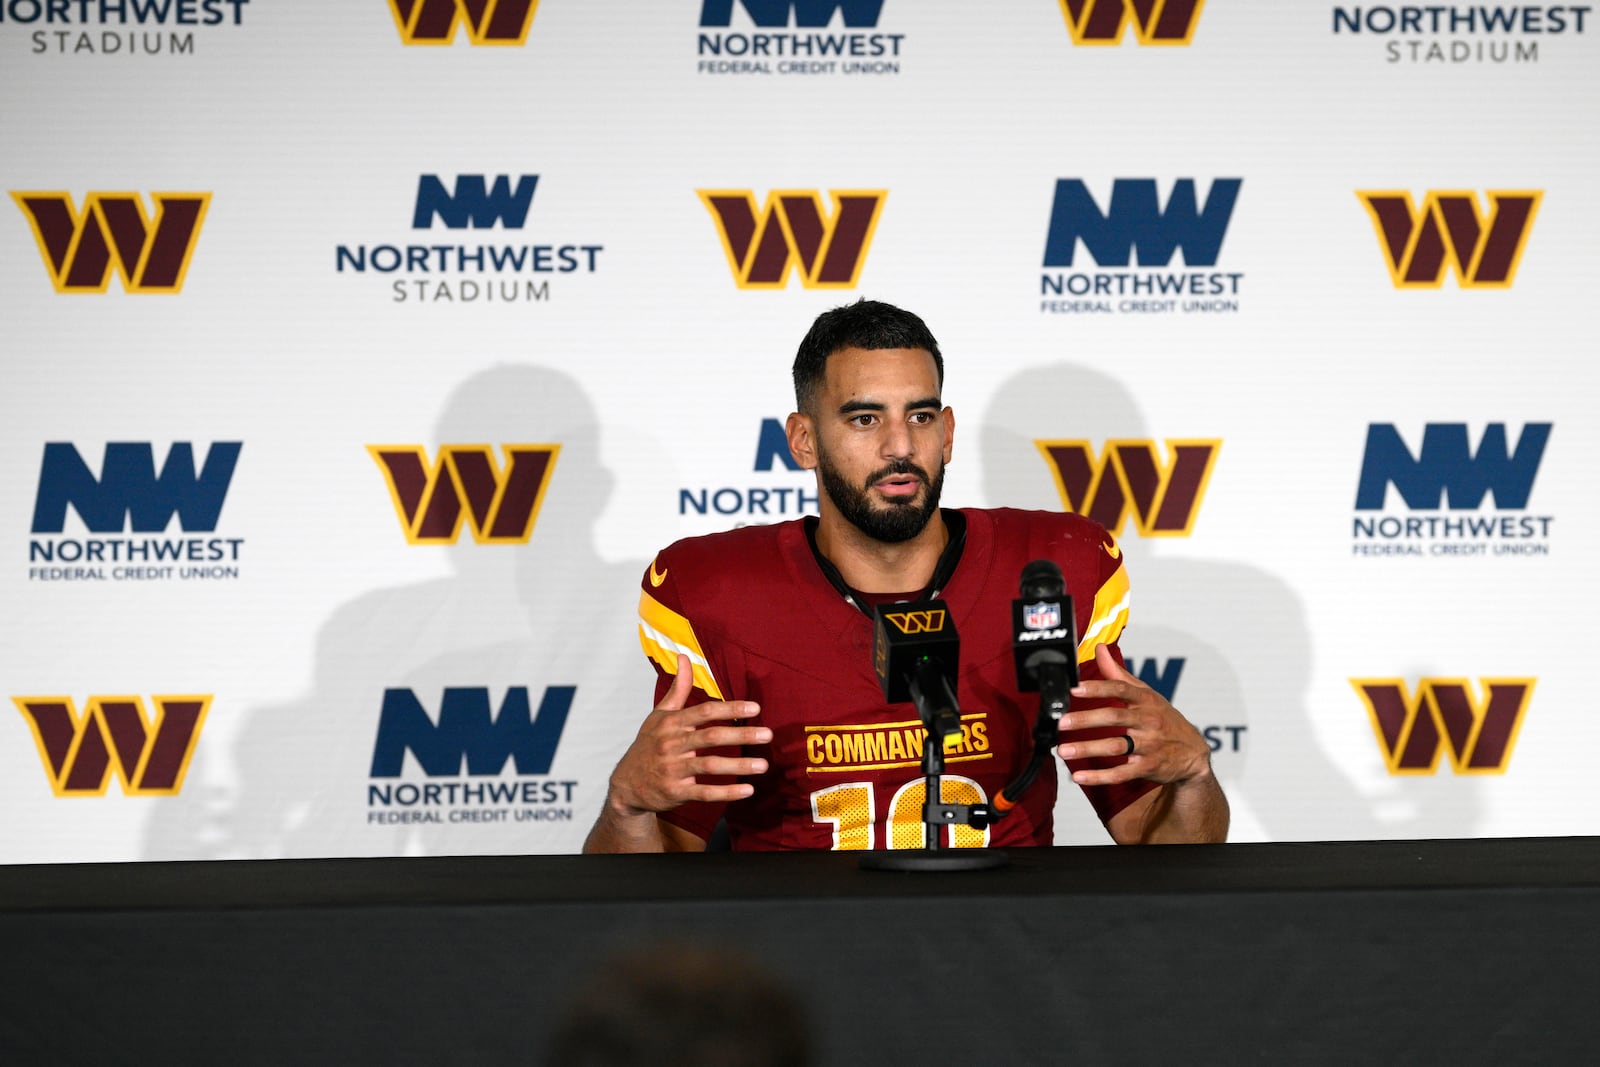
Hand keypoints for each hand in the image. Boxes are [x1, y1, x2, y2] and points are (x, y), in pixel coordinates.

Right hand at [607, 654, 770, 816]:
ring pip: (710, 766)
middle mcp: (671, 744)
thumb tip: (684, 656)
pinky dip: (726, 793)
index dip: (730, 708)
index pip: (704, 712)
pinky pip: (704, 793)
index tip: (755, 708)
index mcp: (671, 723)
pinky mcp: (675, 792)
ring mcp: (673, 770)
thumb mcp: (659, 715)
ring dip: (738, 766)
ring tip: (763, 765)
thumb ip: (677, 688)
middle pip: (711, 737)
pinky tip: (748, 790)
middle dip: (741, 735)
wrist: (626, 784)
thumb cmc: (648, 745)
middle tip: (767, 735)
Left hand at [1055, 644, 1212, 787]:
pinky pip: (1122, 772)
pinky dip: (1100, 776)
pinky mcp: (1148, 767)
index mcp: (1145, 700)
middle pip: (1114, 717)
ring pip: (1115, 746)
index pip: (1120, 689)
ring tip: (1063, 751)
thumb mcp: (1146, 693)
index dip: (1097, 688)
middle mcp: (1148, 721)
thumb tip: (1099, 647)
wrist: (1194, 753)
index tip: (1074, 688)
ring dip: (1088, 749)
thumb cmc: (1165, 718)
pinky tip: (1079, 776)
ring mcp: (1149, 745)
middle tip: (1061, 723)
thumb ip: (1119, 673)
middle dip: (1086, 720)